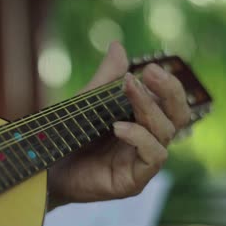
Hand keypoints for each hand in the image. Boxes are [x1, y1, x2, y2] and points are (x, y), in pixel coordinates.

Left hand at [47, 42, 190, 206]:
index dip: (167, 84)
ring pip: (166, 133)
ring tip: (128, 89)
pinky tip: (119, 127)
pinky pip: (153, 156)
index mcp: (142, 121)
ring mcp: (142, 162)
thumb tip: (118, 45)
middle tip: (150, 72)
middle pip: (178, 116)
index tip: (150, 67)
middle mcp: (148, 141)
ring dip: (149, 108)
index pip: (170, 102)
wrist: (46, 169)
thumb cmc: (69, 137)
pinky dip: (139, 138)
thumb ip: (106, 78)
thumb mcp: (87, 103)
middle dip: (169, 91)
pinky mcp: (134, 181)